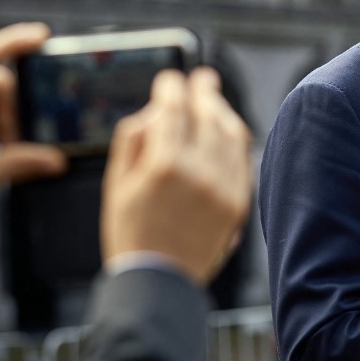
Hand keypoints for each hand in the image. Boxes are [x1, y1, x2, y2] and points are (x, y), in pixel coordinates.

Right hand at [100, 67, 252, 285]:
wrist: (159, 283)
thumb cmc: (131, 233)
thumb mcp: (117, 183)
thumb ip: (134, 140)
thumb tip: (156, 110)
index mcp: (164, 165)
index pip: (173, 108)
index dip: (172, 87)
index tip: (171, 78)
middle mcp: (200, 172)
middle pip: (208, 114)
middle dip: (204, 91)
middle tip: (202, 77)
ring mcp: (224, 187)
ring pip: (231, 133)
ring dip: (223, 111)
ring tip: (214, 102)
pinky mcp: (239, 202)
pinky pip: (242, 160)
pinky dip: (235, 140)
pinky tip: (228, 133)